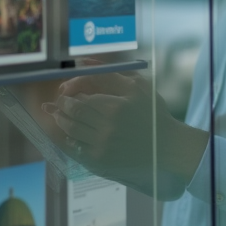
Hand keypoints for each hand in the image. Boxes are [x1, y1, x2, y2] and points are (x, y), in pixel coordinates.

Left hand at [45, 72, 206, 199]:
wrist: (165, 146)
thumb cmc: (151, 113)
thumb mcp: (137, 87)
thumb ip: (108, 74)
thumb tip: (82, 62)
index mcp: (115, 108)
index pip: (81, 97)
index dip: (69, 92)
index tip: (65, 90)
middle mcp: (106, 128)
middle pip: (73, 114)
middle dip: (62, 106)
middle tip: (60, 102)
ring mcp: (102, 147)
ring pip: (70, 131)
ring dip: (61, 121)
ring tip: (60, 115)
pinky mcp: (100, 162)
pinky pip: (75, 149)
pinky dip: (69, 139)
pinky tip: (70, 134)